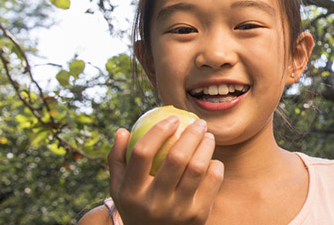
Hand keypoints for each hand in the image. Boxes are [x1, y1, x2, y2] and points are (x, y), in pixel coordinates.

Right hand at [108, 116, 223, 223]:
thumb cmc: (138, 207)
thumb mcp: (120, 190)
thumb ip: (118, 160)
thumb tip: (123, 130)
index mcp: (130, 193)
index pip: (142, 153)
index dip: (158, 131)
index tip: (172, 119)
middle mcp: (153, 203)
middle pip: (176, 158)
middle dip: (191, 134)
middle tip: (199, 123)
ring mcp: (177, 211)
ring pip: (198, 168)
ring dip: (206, 146)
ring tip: (208, 137)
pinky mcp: (198, 216)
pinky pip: (213, 181)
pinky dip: (214, 165)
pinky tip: (212, 159)